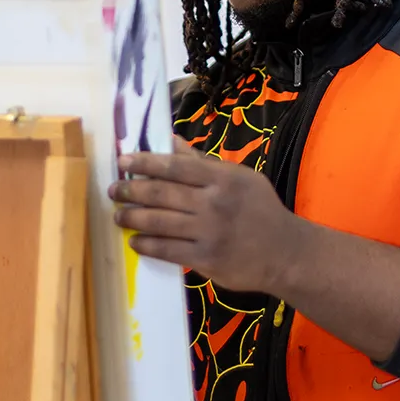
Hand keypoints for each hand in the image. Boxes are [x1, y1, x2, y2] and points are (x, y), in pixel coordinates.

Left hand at [108, 137, 298, 293]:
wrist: (286, 253)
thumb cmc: (261, 209)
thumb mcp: (239, 177)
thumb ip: (202, 161)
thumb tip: (170, 141)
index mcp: (221, 178)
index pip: (174, 166)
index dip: (145, 162)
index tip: (123, 161)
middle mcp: (213, 203)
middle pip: (162, 193)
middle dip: (132, 190)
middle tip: (113, 189)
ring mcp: (209, 233)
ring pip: (160, 222)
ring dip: (133, 217)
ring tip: (118, 214)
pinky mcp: (206, 259)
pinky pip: (168, 251)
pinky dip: (147, 245)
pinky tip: (135, 241)